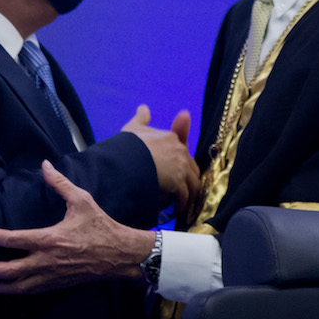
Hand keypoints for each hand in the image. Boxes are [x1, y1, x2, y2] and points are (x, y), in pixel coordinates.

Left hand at [0, 161, 154, 294]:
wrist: (120, 254)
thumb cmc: (100, 226)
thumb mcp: (81, 200)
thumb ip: (59, 183)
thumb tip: (45, 165)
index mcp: (49, 239)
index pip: (11, 240)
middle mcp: (46, 261)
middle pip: (7, 271)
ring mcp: (51, 276)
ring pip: (17, 286)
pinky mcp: (57, 284)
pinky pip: (31, 291)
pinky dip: (15, 291)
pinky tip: (6, 288)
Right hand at [121, 104, 200, 220]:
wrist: (126, 160)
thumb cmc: (128, 145)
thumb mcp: (134, 128)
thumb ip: (141, 118)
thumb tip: (143, 107)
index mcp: (171, 138)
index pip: (183, 151)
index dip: (182, 163)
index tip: (180, 172)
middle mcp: (180, 151)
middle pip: (191, 168)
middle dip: (189, 179)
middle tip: (186, 191)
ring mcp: (181, 168)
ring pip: (192, 183)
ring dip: (189, 194)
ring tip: (185, 204)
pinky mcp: (178, 183)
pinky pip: (184, 196)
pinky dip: (183, 204)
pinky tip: (180, 211)